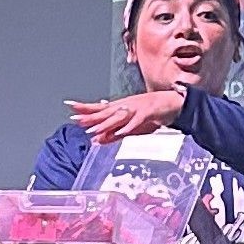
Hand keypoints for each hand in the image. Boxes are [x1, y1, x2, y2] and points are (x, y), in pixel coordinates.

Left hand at [66, 89, 184, 143]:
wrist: (173, 104)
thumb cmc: (151, 114)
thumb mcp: (129, 127)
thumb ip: (112, 134)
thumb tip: (95, 140)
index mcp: (120, 109)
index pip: (99, 108)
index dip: (85, 108)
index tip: (70, 107)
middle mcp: (125, 107)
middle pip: (105, 112)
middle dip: (90, 115)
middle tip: (75, 118)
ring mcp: (136, 109)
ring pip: (118, 117)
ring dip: (106, 123)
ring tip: (93, 129)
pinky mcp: (148, 113)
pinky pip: (136, 121)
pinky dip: (129, 126)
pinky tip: (121, 131)